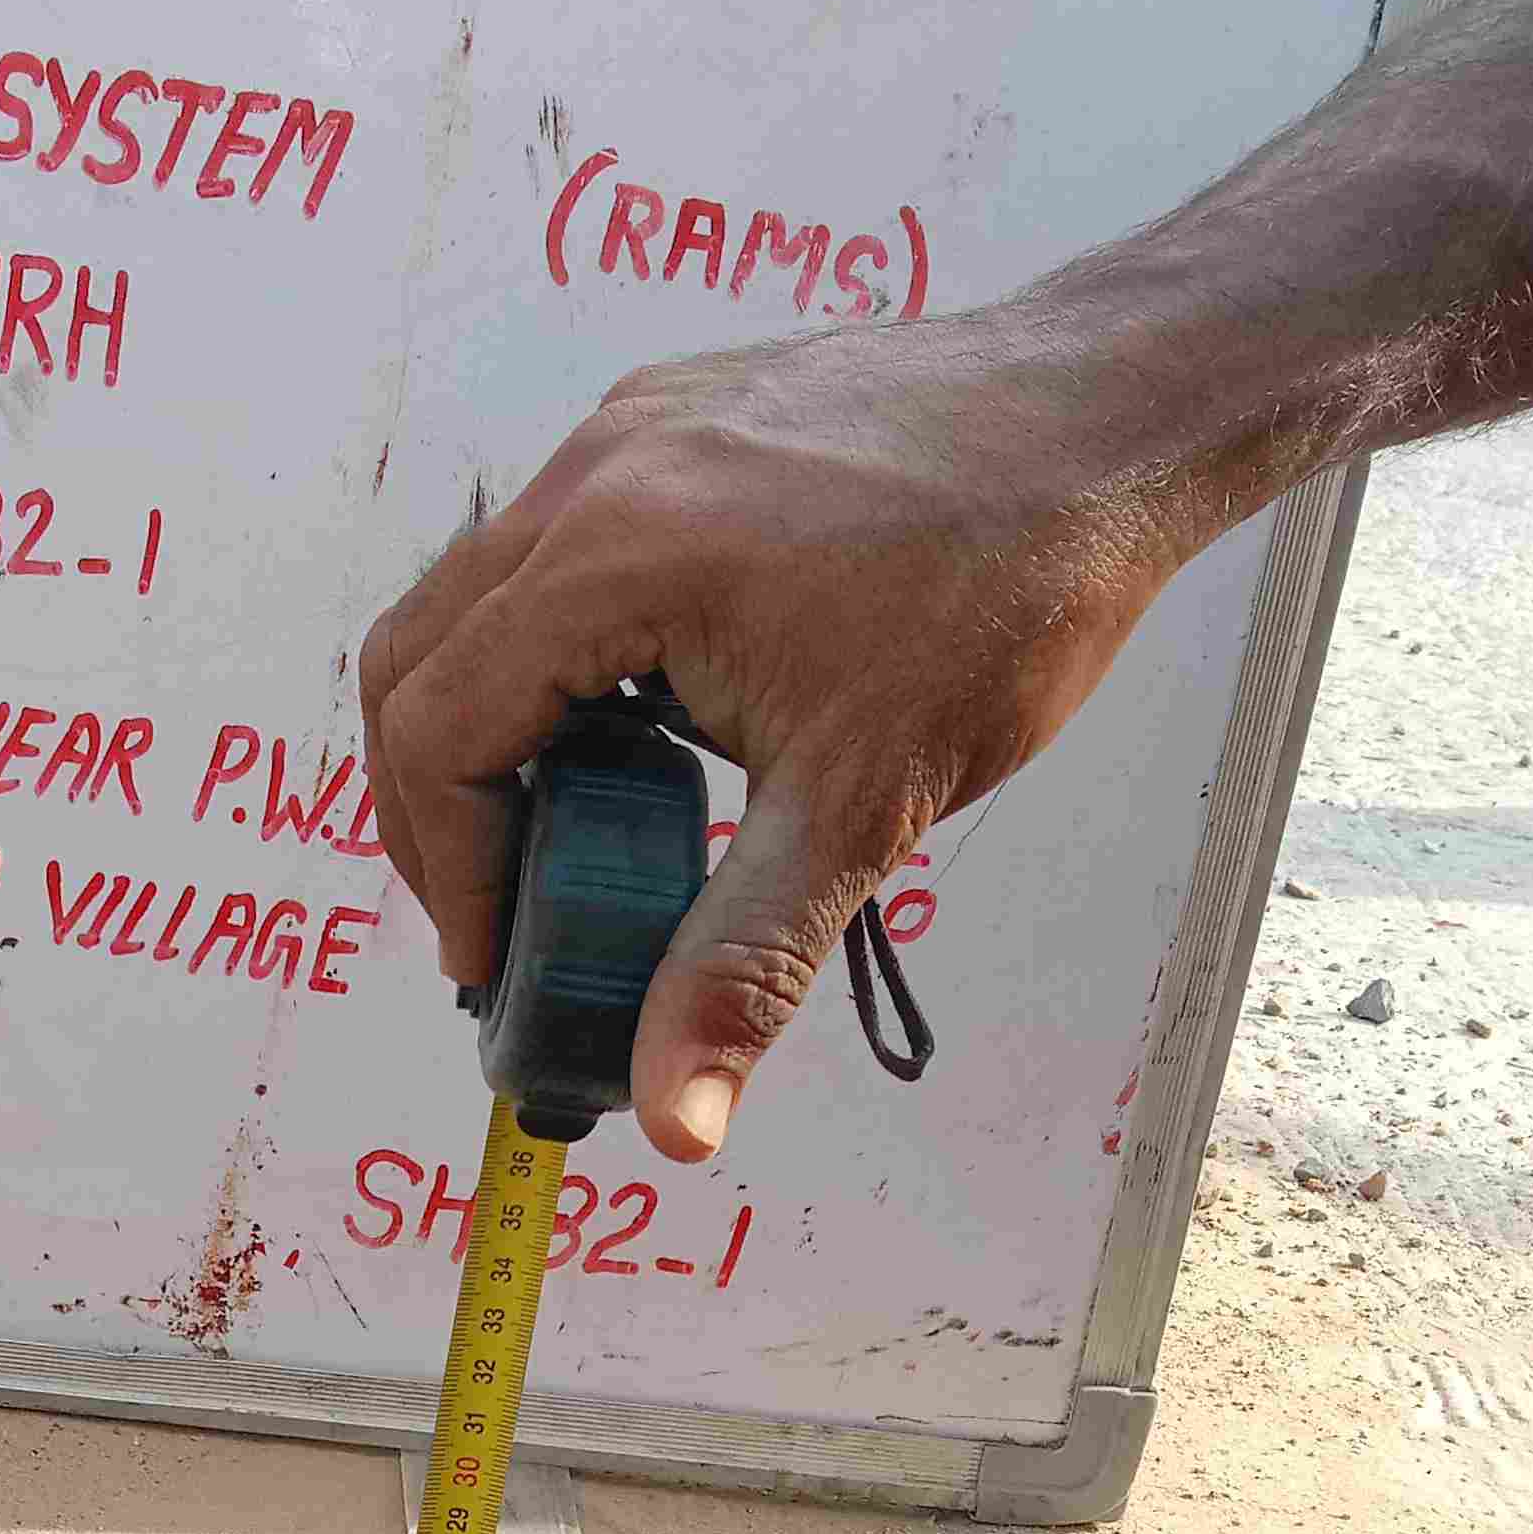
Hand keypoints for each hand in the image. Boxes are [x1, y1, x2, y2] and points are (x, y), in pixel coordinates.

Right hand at [357, 310, 1197, 1161]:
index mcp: (609, 557)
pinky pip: (559, 542)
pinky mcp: (677, 416)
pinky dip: (559, 649)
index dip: (448, 866)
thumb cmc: (1009, 582)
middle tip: (497, 909)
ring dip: (497, 723)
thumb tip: (676, 1117)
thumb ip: (742, 964)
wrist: (1115, 416)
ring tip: (573, 830)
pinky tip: (650, 719)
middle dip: (437, 803)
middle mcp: (594, 472)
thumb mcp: (864, 801)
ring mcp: (631, 430)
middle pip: (417, 655)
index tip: (497, 956)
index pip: (436, 729)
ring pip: (480, 594)